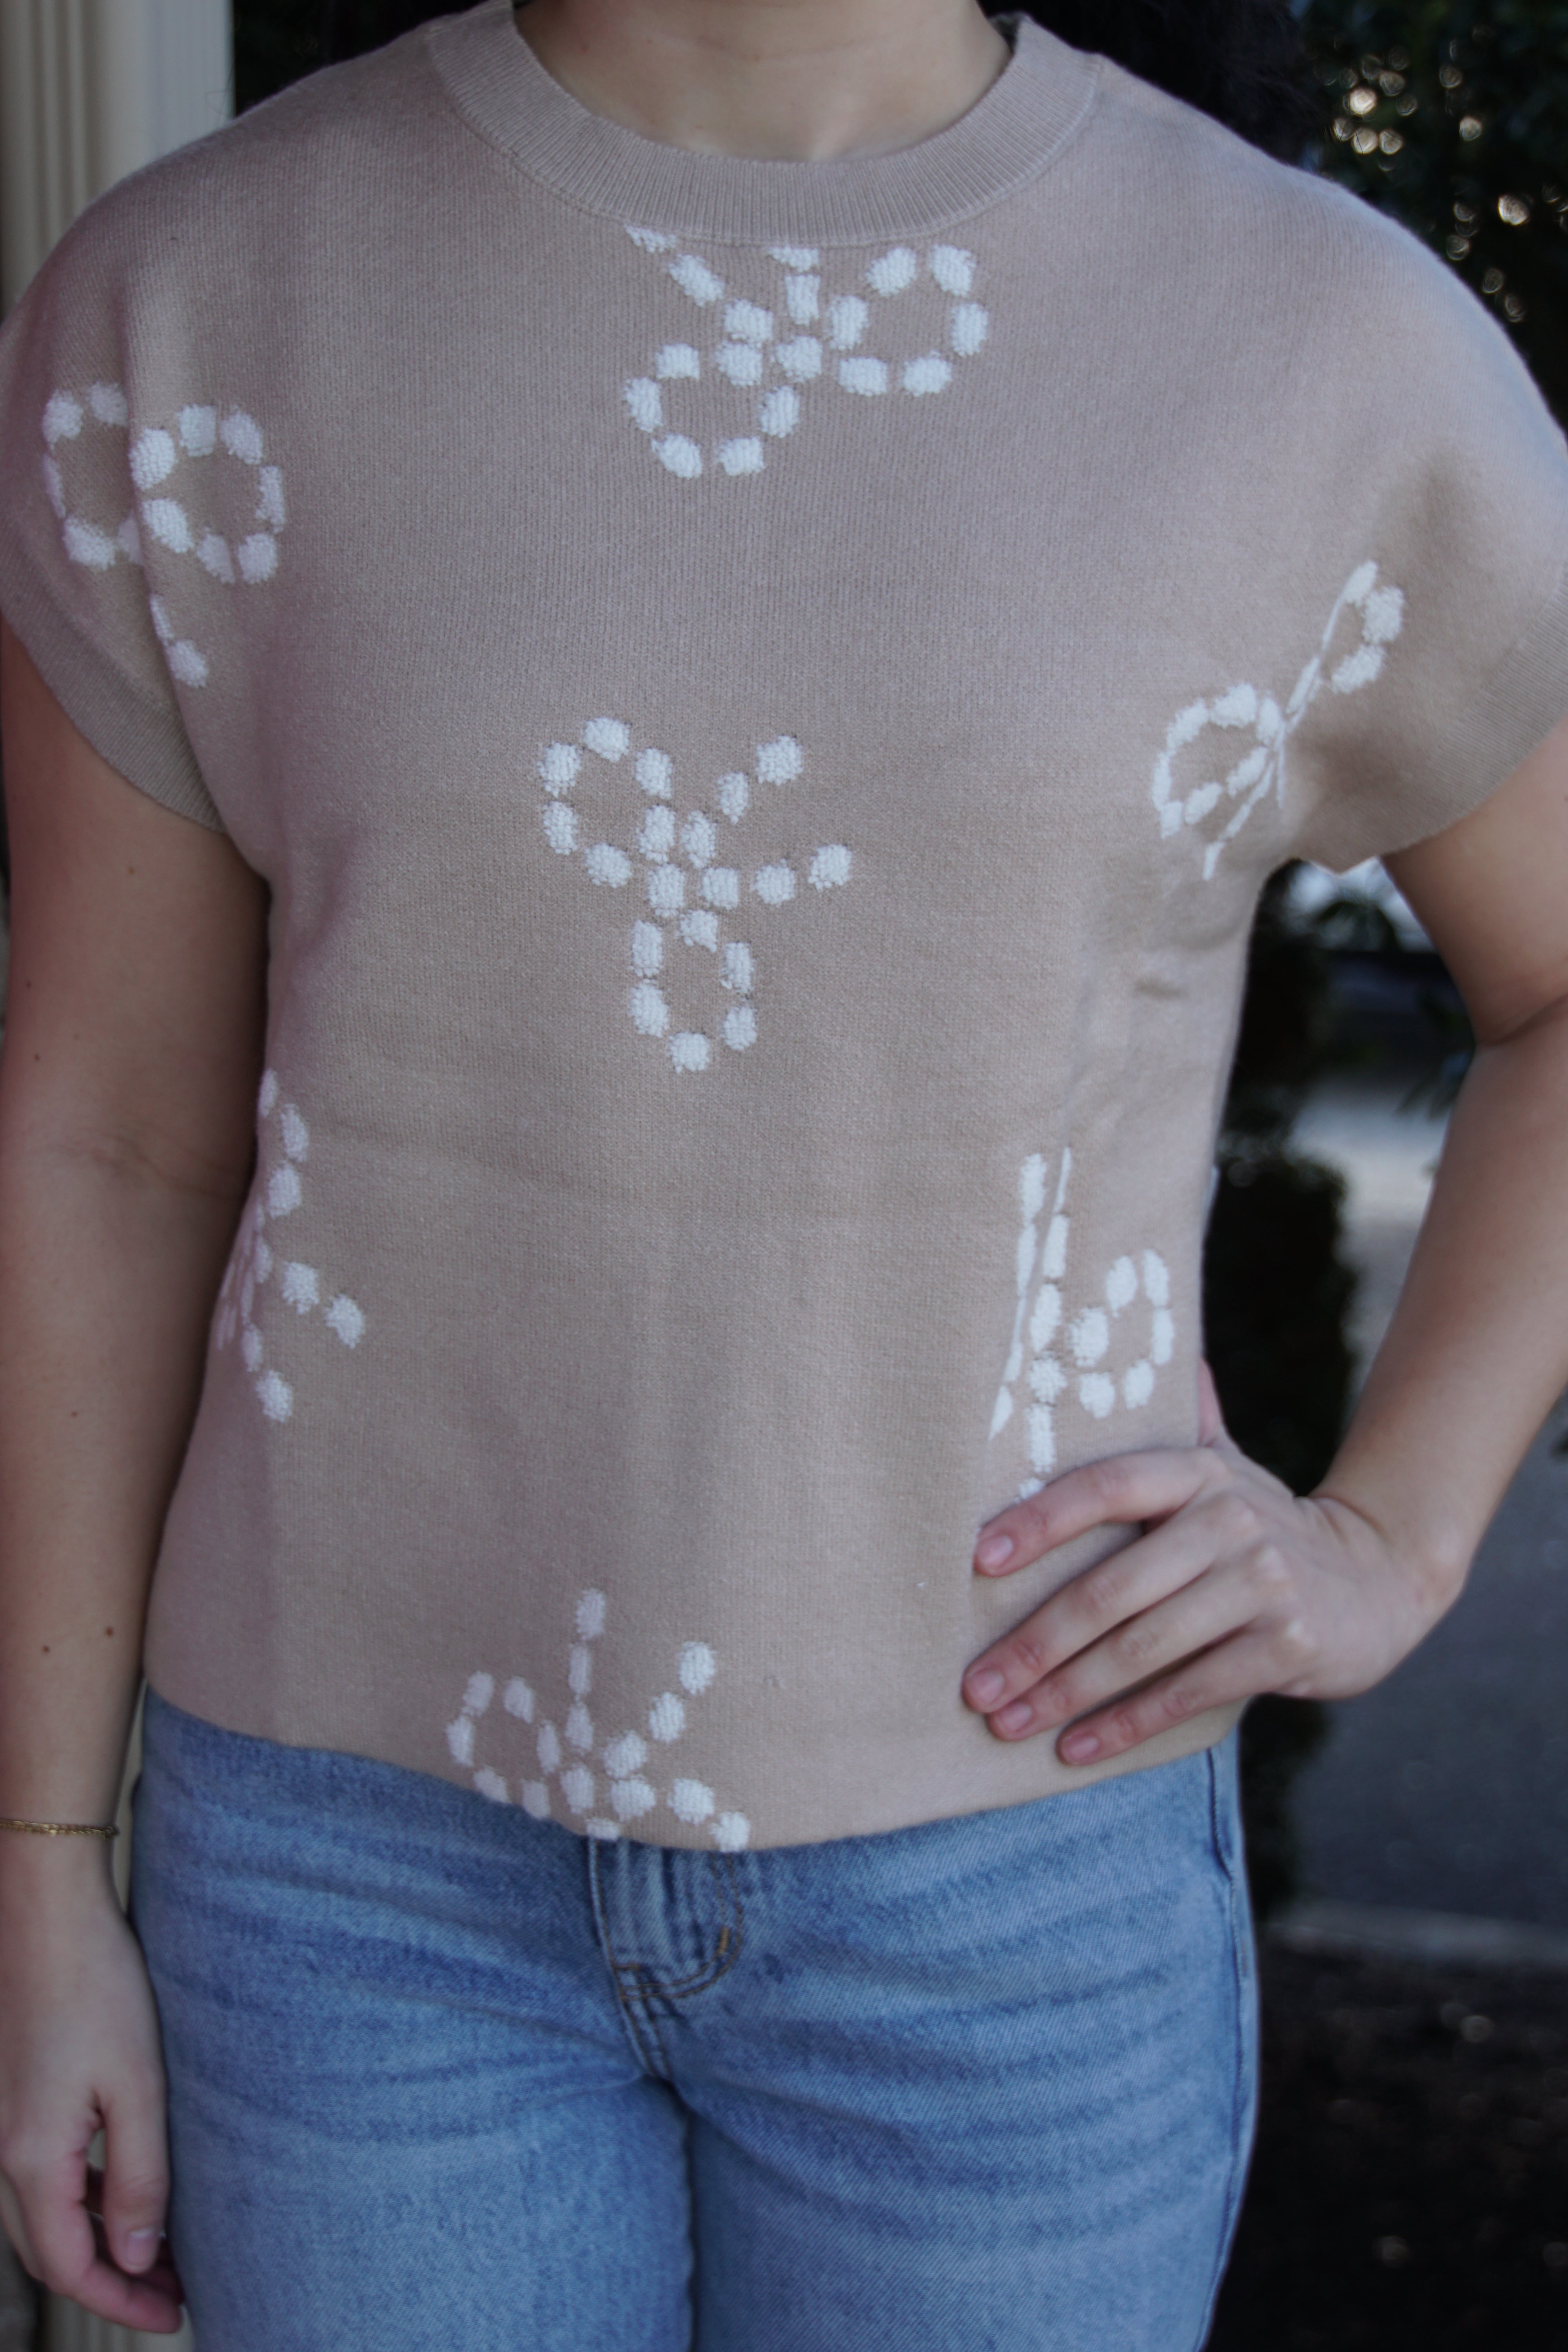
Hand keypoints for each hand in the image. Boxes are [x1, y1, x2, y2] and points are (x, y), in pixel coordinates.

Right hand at [0, 1849, 182, 2332]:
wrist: (46, 1913)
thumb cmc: (96, 1987)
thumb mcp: (137, 2086)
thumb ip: (138, 2177)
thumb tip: (138, 2255)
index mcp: (33, 2161)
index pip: (72, 2269)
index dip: (122, 2302)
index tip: (175, 2318)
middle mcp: (6, 2153)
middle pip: (52, 2254)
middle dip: (113, 2284)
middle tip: (174, 2294)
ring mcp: (7, 2126)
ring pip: (45, 2218)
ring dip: (99, 2244)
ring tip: (160, 2255)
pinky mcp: (18, 2098)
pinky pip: (45, 2178)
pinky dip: (85, 2203)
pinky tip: (126, 2193)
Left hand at [961, 1365, 1462, 1765]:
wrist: (1380, 1578)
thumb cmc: (1268, 1527)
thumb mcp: (1228, 1467)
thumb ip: (1187, 1418)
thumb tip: (1167, 1350)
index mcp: (1197, 1473)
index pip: (1103, 1488)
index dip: (1036, 1523)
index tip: (975, 1562)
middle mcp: (1228, 1522)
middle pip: (1110, 1589)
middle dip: (1034, 1643)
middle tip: (975, 1684)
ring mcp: (1260, 1585)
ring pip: (1141, 1647)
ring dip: (1065, 1692)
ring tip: (1007, 1722)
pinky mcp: (1285, 1645)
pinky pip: (1187, 1689)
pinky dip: (1125, 1724)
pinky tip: (1074, 1748)